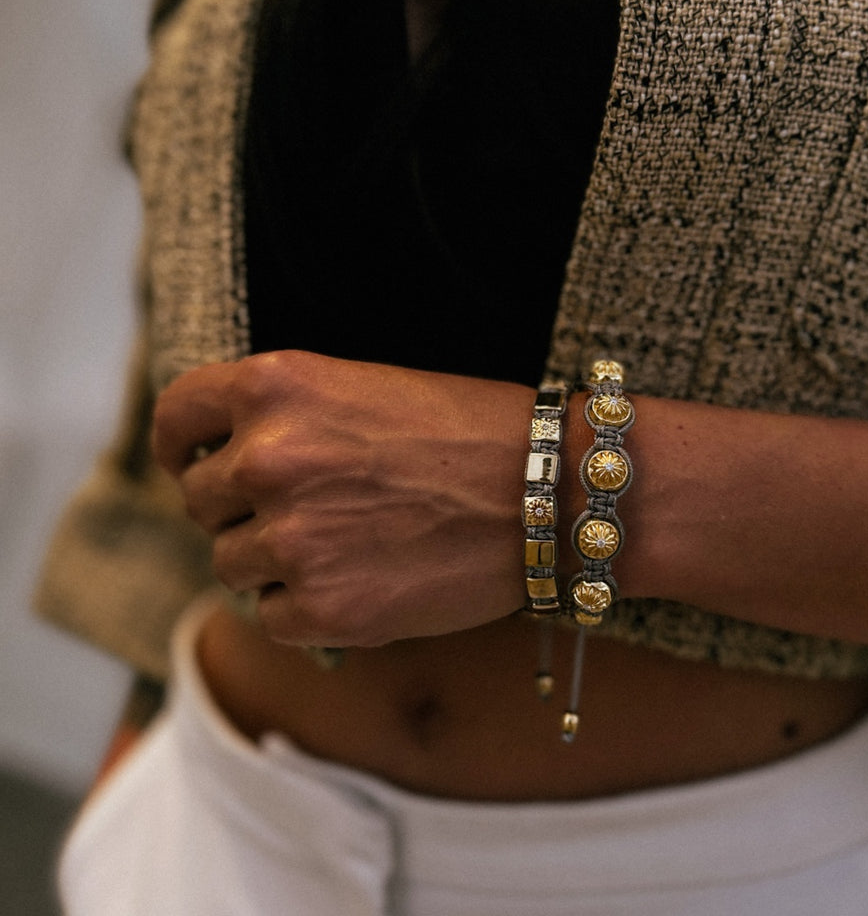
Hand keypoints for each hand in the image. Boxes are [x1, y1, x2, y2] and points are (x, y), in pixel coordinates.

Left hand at [152, 351, 532, 646]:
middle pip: (202, 500)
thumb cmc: (474, 432)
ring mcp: (292, 538)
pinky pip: (271, 616)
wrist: (553, 492)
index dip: (184, 444)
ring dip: (274, 560)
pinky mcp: (324, 610)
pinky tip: (360, 581)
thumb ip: (287, 418)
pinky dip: (304, 607)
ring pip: (232, 562)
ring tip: (346, 545)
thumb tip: (227, 462)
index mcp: (277, 386)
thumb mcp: (366, 389)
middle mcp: (269, 458)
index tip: (193, 461)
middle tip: (312, 509)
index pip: (179, 416)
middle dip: (244, 507)